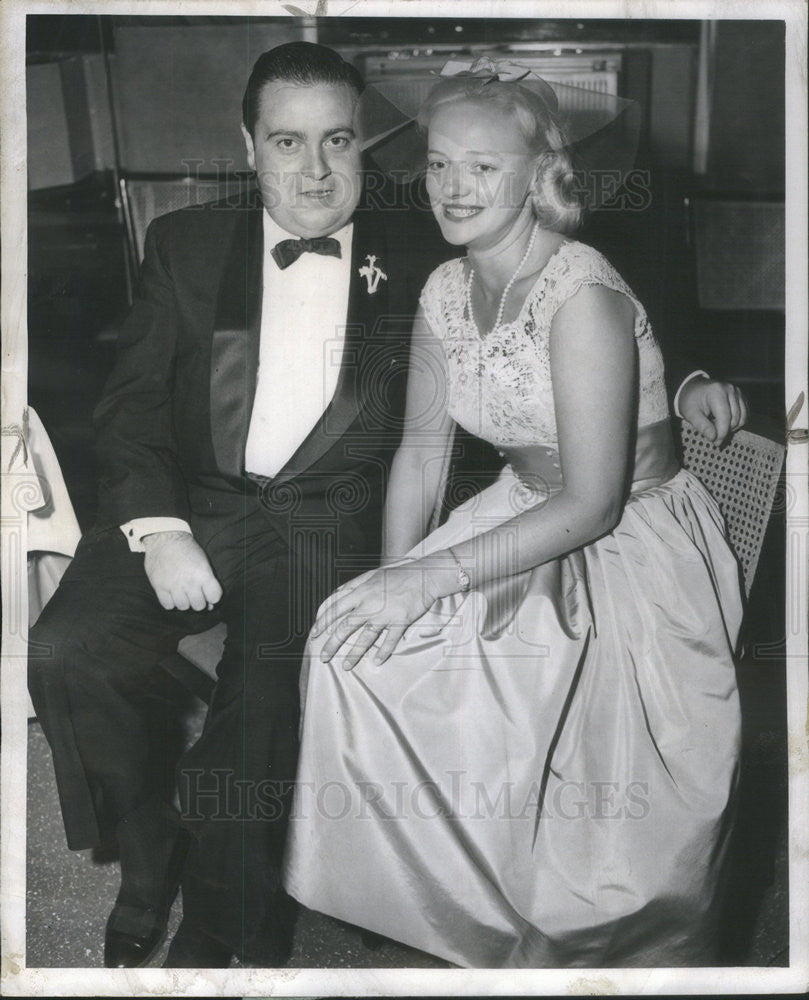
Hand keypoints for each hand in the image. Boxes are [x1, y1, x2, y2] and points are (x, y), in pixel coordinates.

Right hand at [143, 531, 222, 610]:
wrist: (165, 538)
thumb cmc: (187, 549)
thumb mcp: (203, 561)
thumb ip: (208, 582)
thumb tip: (210, 604)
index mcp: (203, 574)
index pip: (214, 597)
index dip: (213, 597)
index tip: (209, 594)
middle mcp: (189, 582)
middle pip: (199, 606)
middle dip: (198, 602)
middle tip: (194, 595)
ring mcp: (173, 586)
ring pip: (183, 607)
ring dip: (184, 602)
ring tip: (182, 593)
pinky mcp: (159, 587)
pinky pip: (168, 606)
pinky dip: (171, 602)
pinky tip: (172, 594)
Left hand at [310, 556, 455, 670]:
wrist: (425, 576)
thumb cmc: (398, 574)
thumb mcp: (372, 575)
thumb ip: (354, 585)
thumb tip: (338, 593)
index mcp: (360, 591)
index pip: (334, 607)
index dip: (322, 621)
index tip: (314, 633)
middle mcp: (369, 604)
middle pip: (345, 627)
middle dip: (331, 644)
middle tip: (323, 657)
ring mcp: (385, 614)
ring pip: (365, 638)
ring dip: (354, 654)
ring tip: (346, 667)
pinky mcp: (400, 621)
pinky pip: (389, 641)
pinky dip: (383, 652)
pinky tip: (376, 662)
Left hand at [679, 377, 747, 445]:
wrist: (693, 388)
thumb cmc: (690, 400)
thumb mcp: (690, 413)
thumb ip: (702, 426)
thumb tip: (713, 437)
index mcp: (716, 392)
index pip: (725, 417)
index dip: (721, 433)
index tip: (715, 442)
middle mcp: (730, 390)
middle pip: (735, 419)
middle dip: (725, 431)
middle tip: (713, 436)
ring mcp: (737, 392)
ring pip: (742, 418)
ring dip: (731, 428)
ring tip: (717, 428)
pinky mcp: (741, 396)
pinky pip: (744, 415)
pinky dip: (736, 422)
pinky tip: (724, 423)